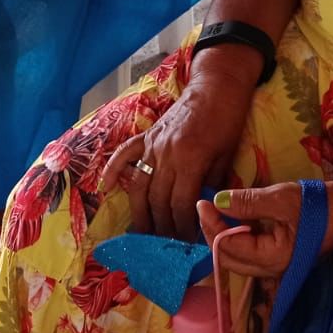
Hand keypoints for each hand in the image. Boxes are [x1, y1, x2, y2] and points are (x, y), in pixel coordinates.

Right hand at [98, 71, 254, 239]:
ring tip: (139, 234)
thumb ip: (212, 183)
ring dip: (139, 212)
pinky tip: (105, 187)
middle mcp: (166, 154)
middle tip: (164, 246)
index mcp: (190, 160)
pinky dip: (113, 170)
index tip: (187, 243)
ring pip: (140, 185)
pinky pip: (124, 154)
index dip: (183, 227)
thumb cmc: (227, 120)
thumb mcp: (227, 155)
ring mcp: (153, 144)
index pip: (180, 205)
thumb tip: (205, 212)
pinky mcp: (147, 135)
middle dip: (161, 226)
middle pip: (158, 200)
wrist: (217, 86)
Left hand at [197, 180, 332, 277]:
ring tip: (217, 210)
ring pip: (238, 257)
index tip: (203, 201)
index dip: (211, 225)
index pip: (229, 246)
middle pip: (229, 258)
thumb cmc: (321, 205)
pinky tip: (236, 217)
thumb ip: (247, 202)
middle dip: (213, 232)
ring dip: (224, 235)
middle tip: (206, 205)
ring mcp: (276, 266)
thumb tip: (216, 201)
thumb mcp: (282, 198)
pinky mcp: (279, 257)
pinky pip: (250, 252)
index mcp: (273, 259)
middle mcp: (272, 270)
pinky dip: (238, 236)